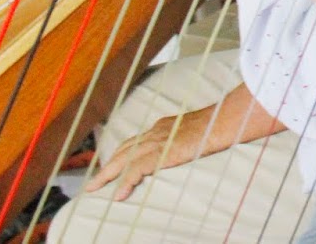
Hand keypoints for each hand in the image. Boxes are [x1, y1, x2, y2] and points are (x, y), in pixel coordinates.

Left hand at [85, 112, 208, 200]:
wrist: (223, 121)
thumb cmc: (215, 126)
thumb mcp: (194, 131)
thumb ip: (182, 139)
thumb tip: (184, 148)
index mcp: (161, 127)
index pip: (133, 141)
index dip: (119, 155)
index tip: (109, 166)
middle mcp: (155, 132)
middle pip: (122, 150)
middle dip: (106, 167)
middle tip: (93, 183)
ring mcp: (157, 141)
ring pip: (124, 159)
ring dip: (108, 175)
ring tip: (95, 189)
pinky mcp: (161, 152)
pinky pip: (137, 169)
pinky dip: (125, 182)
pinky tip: (119, 194)